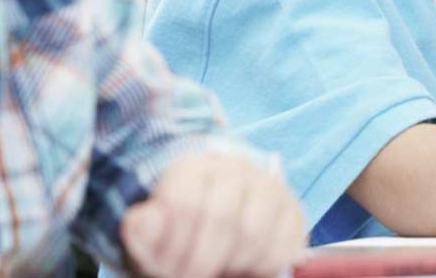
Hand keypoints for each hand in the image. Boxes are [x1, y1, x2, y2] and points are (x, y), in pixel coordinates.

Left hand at [121, 150, 304, 277]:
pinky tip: (245, 266)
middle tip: (192, 277)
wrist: (214, 226)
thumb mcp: (151, 236)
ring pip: (254, 232)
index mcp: (192, 168)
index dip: (172, 247)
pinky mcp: (293, 209)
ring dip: (232, 263)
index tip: (166, 268)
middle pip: (222, 218)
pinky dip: (263, 266)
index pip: (184, 204)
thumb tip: (143, 220)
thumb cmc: (179, 233)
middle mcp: (235, 168)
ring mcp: (269, 186)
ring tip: (220, 268)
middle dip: (202, 261)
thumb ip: (142, 230)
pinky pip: (284, 244)